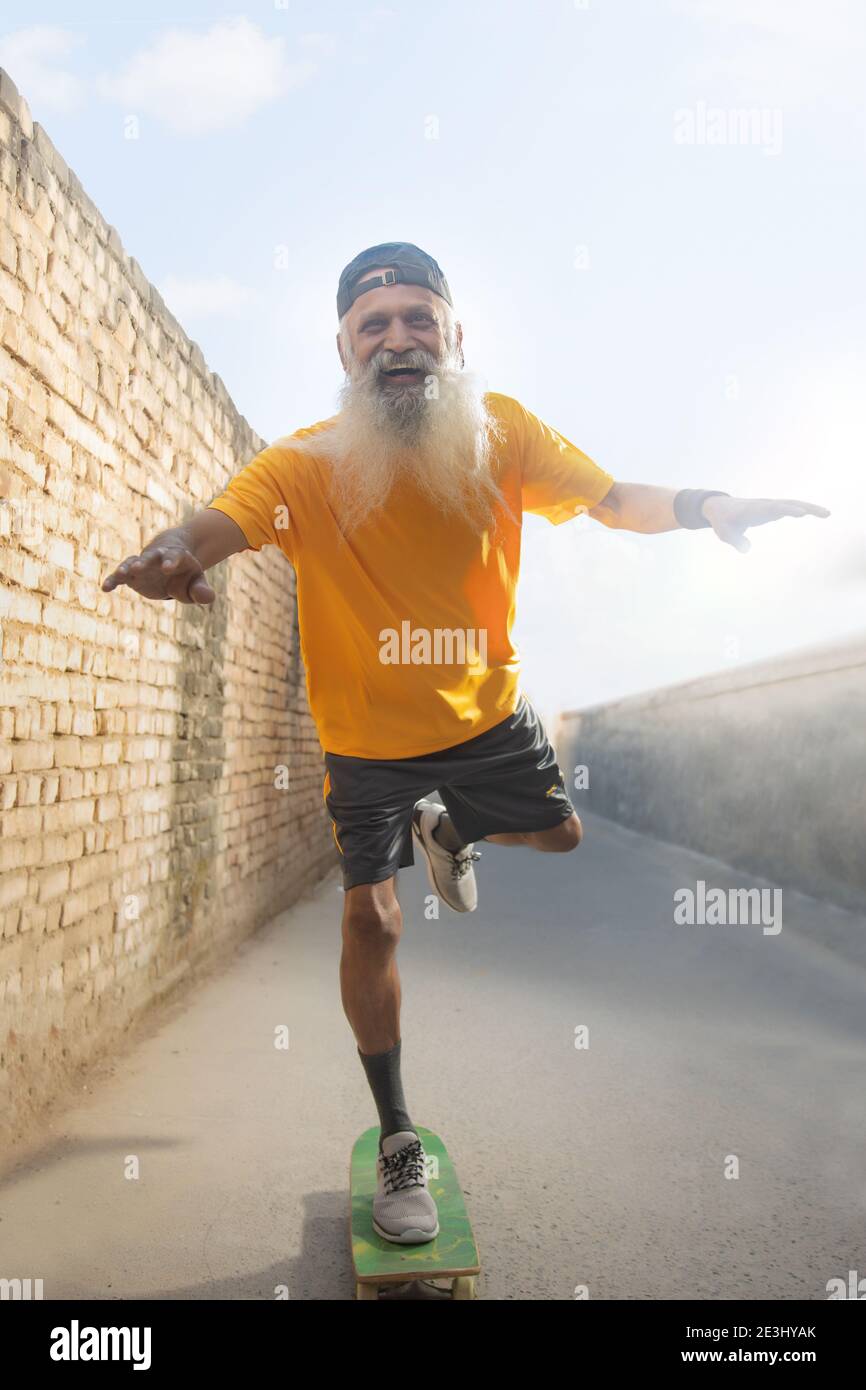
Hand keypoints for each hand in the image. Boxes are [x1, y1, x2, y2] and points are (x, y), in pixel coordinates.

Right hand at [102, 542, 215, 603]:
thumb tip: (208, 597)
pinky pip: (120, 576)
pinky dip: (113, 580)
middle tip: (140, 566)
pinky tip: (105, 588)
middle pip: (152, 556)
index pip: (175, 557)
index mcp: (178, 557)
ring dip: (127, 567)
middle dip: (146, 560)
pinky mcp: (132, 574)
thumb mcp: (196, 582)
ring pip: (133, 562)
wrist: (170, 565)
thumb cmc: (186, 575)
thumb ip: (202, 590)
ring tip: (121, 574)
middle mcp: (158, 558)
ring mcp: (143, 564)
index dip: (171, 561)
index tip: (167, 567)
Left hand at [702, 495, 829, 553]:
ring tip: (827, 514)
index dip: (788, 511)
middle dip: (807, 508)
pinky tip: (816, 513)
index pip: (774, 509)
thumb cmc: (722, 521)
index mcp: (754, 510)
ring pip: (792, 504)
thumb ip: (735, 541)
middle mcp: (765, 505)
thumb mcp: (725, 533)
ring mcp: (770, 506)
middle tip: (826, 514)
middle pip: (789, 504)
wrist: (719, 507)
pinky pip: (790, 507)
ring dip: (809, 507)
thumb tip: (746, 549)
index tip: (802, 514)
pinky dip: (803, 509)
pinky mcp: (772, 509)